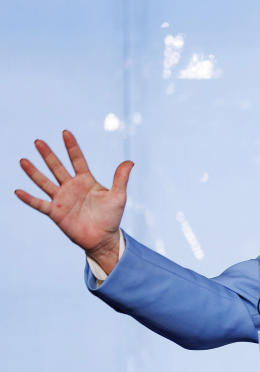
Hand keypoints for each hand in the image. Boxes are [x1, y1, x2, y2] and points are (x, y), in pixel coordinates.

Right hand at [14, 130, 132, 273]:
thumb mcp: (118, 196)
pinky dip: (28, 198)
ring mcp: (62, 199)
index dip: (72, 147)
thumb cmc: (112, 217)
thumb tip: (130, 162)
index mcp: (86, 181)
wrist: (103, 238)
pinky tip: (17, 191)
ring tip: (23, 160)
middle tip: (38, 141)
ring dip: (34, 172)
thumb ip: (120, 178)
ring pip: (44, 182)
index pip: (77, 160)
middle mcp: (71, 187)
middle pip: (57, 167)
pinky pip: (39, 204)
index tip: (65, 132)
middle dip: (48, 155)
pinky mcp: (55, 212)